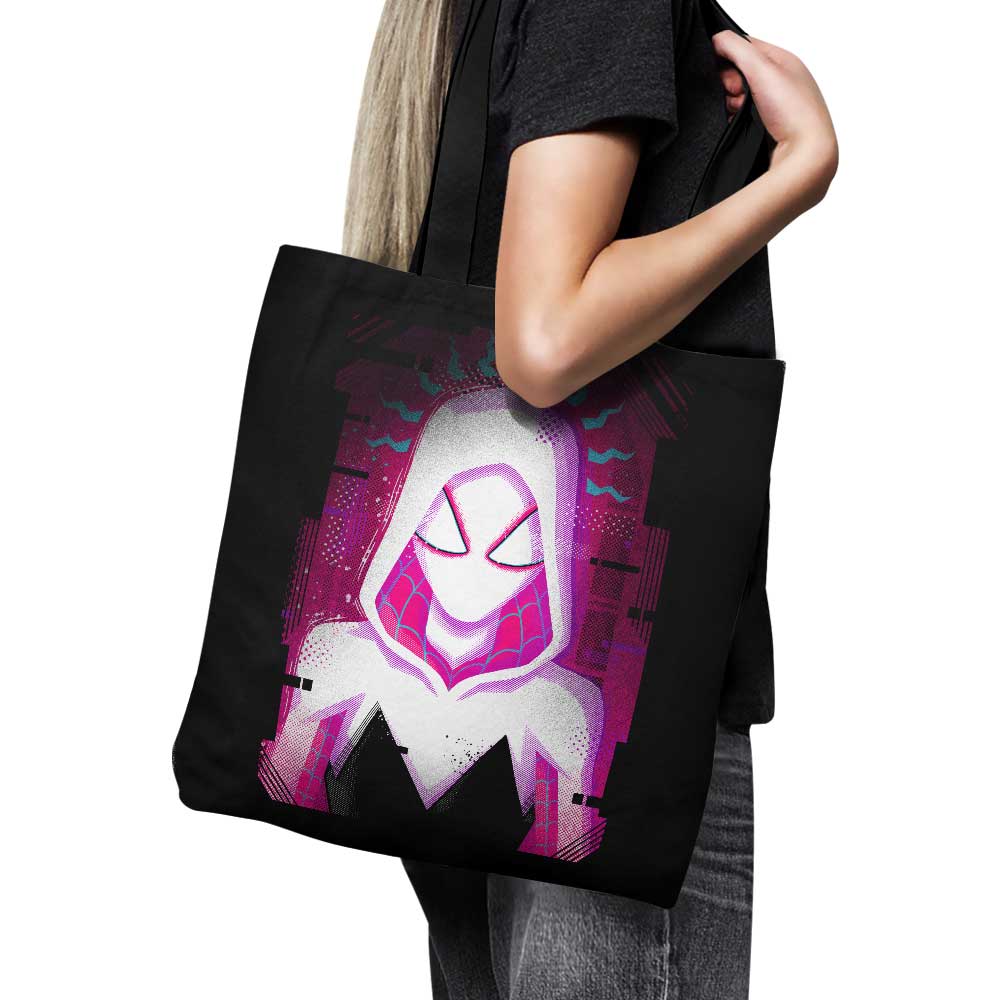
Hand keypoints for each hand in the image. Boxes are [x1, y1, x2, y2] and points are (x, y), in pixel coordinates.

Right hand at [714, 31, 838, 206]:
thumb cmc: (795, 114)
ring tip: (738, 113)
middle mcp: (783, 81)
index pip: (746, 47)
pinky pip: (743, 117)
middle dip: (730, 84)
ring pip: (740, 97)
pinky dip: (736, 120)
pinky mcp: (770, 128)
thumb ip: (737, 48)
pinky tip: (739, 126)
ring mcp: (777, 105)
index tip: (725, 73)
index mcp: (785, 61)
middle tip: (735, 95)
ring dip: (731, 104)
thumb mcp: (763, 68)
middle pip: (740, 73)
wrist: (805, 156)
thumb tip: (717, 39)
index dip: (729, 57)